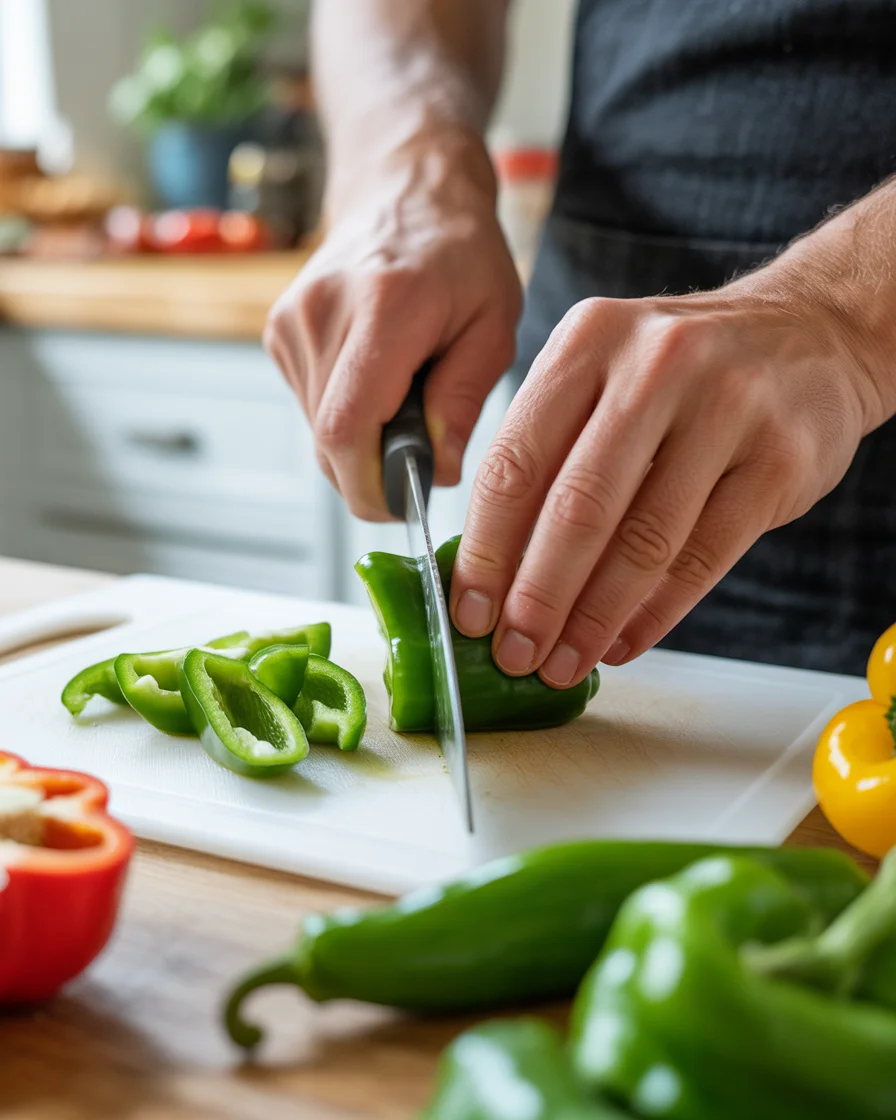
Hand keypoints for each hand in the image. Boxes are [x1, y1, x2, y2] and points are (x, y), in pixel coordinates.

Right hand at [265, 130, 520, 519]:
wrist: (404, 190)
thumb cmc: (461, 255)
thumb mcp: (493, 324)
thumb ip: (463, 401)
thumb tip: (437, 473)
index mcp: (384, 307)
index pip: (348, 428)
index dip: (371, 486)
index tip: (405, 503)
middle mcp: (322, 312)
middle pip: (329, 441)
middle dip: (375, 470)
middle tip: (423, 452)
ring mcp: (291, 320)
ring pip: (318, 431)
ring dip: (363, 439)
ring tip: (404, 395)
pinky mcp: (278, 331)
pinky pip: (311, 406)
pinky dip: (346, 413)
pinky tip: (377, 377)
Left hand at [450, 270, 883, 685]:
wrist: (809, 334)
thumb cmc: (682, 373)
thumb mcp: (603, 375)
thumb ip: (549, 452)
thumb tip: (492, 570)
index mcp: (588, 342)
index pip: (515, 462)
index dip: (485, 550)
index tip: (469, 612)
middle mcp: (655, 365)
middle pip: (577, 508)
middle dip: (537, 597)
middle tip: (515, 653)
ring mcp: (727, 408)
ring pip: (644, 542)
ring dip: (594, 619)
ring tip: (565, 662)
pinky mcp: (781, 458)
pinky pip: (704, 557)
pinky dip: (655, 614)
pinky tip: (623, 644)